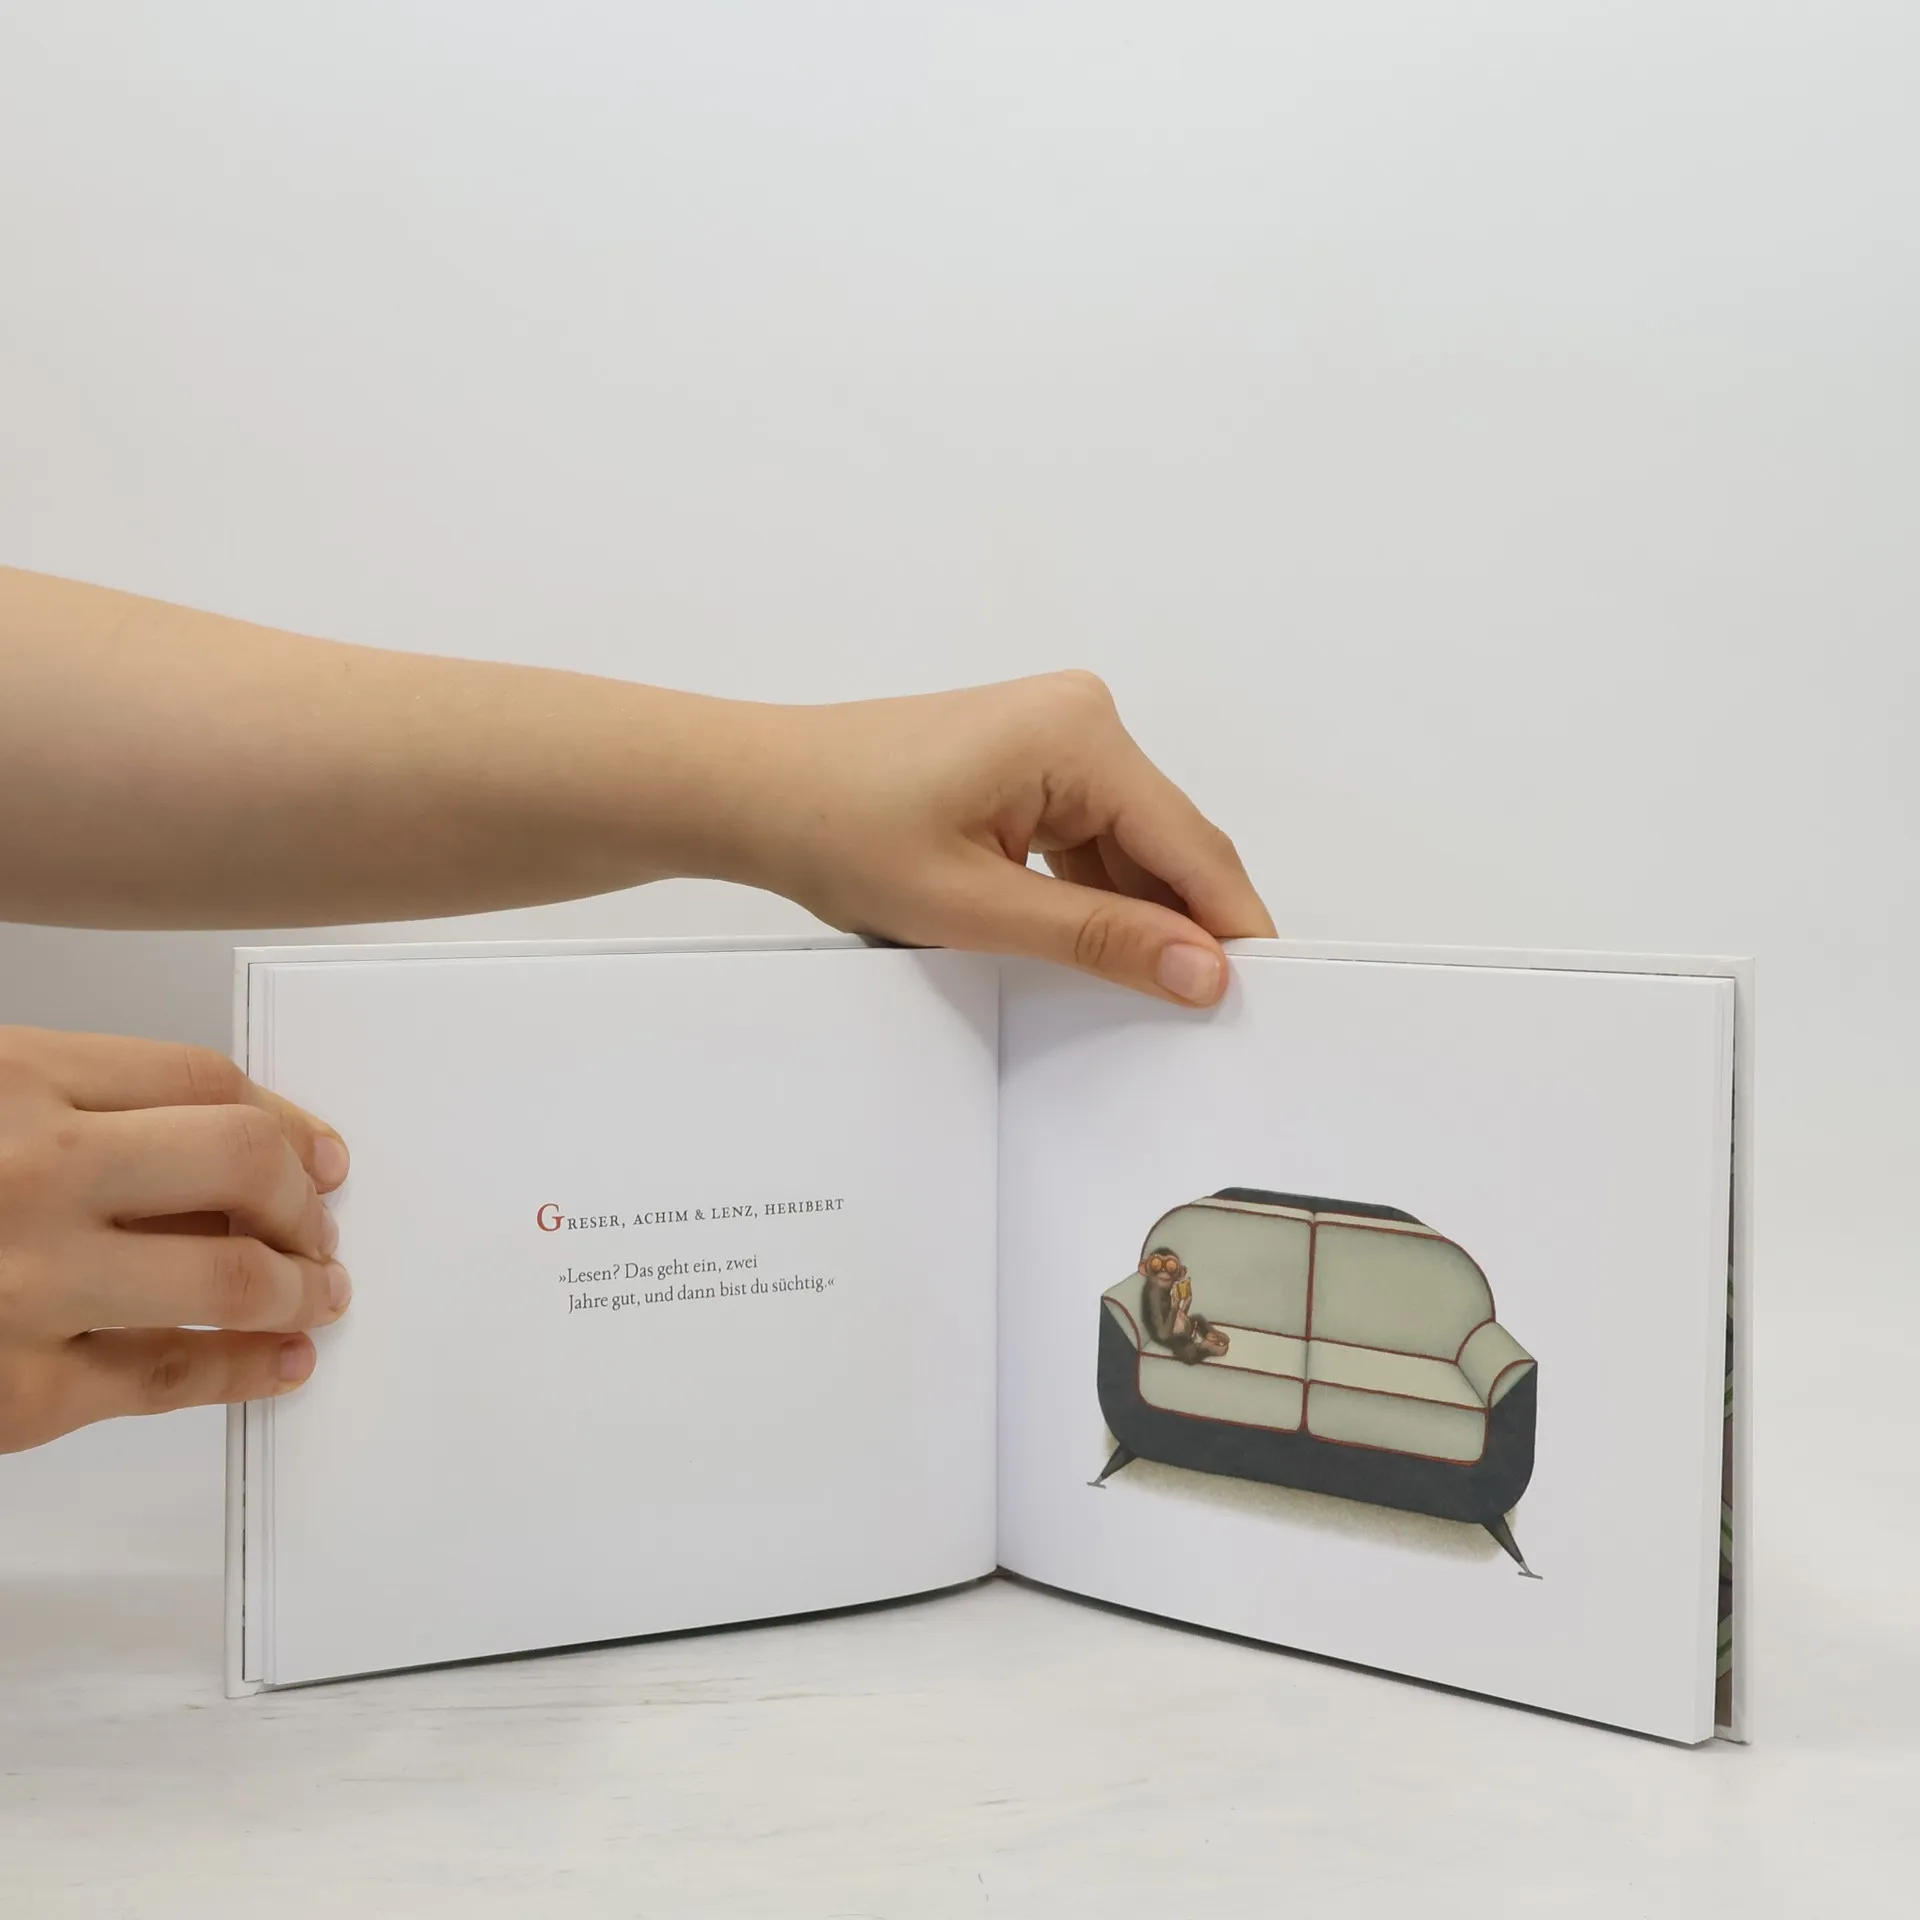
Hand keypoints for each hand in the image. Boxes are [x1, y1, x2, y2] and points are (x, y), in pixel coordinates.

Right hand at [0, 1027, 350, 1451]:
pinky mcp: (16, 1390)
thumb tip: (224, 1155)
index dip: (285, 1119)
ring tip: (319, 1294)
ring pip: (227, 1276)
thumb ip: (69, 1114)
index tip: (319, 1152)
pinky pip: (165, 1376)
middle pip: (241, 1164)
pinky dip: (242, 1371)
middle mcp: (27, 1171)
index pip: (206, 1084)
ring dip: (299, 1286)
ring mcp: (26, 1283)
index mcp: (11, 1081)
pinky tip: (279, 1363)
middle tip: (322, 1228)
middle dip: (303, 1202)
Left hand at [728, 673, 1275, 1004]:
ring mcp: (1055, 735)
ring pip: (1128, 847)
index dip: (1231, 928)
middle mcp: (1082, 718)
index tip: (1263, 1000)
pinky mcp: (1028, 760)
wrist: (753, 791)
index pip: (1191, 847)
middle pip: (1166, 844)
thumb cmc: (838, 830)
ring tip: (1135, 994)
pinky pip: (1087, 836)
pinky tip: (1082, 948)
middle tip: (1200, 1019)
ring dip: (1129, 915)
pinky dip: (1090, 894)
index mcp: (1080, 735)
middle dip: (1179, 927)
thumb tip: (1203, 972)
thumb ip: (1098, 940)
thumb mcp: (975, 906)